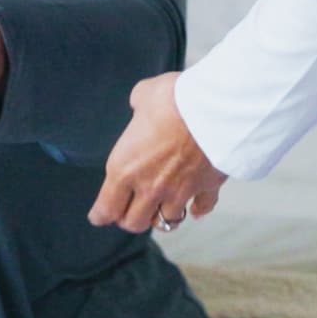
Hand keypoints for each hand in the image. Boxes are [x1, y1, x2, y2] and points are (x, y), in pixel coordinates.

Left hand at [91, 73, 226, 232]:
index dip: (100, 215)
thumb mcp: (143, 94)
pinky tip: (195, 208)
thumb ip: (138, 105)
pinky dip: (198, 210)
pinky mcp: (207, 187)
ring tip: (159, 210)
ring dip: (161, 217)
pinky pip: (202, 208)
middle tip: (128, 211)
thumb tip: (142, 104)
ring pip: (166, 221)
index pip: (106, 208)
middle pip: (134, 223)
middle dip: (129, 219)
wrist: (217, 108)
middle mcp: (150, 186)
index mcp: (125, 168)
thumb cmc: (175, 101)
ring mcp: (180, 191)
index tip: (99, 216)